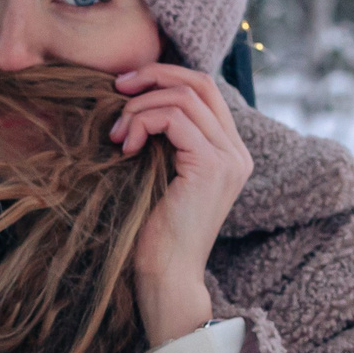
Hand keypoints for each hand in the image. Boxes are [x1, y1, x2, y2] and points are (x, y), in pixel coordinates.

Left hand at [110, 66, 253, 346]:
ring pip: (184, 97)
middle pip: (200, 82)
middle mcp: (237, 152)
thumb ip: (162, 140)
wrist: (165, 277)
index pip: (204, 90)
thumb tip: (133, 99)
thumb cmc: (153, 233)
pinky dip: (144, 122)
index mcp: (228, 152)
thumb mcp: (158, 174)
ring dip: (141, 107)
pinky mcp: (212, 166)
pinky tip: (127, 148)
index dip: (164, 76)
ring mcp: (229, 158)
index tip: (125, 87)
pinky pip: (175, 118)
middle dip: (154, 75)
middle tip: (117, 88)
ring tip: (117, 136)